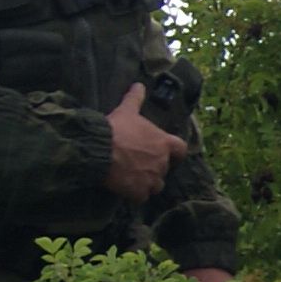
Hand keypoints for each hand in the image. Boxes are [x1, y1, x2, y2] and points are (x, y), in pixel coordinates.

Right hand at [105, 84, 189, 204]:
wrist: (99, 149)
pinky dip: (135, 193)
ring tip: (132, 176)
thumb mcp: (127, 111)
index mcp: (164, 143)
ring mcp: (152, 179)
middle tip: (137, 162)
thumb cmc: (116, 128)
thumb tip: (139, 84)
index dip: (174, 152)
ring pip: (155, 185)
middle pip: (164, 168)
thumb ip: (135, 99)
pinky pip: (142, 197)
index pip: (180, 149)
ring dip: (147, 182)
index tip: (166, 152)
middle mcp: (162, 163)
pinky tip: (125, 188)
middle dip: (154, 166)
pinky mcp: (140, 192)